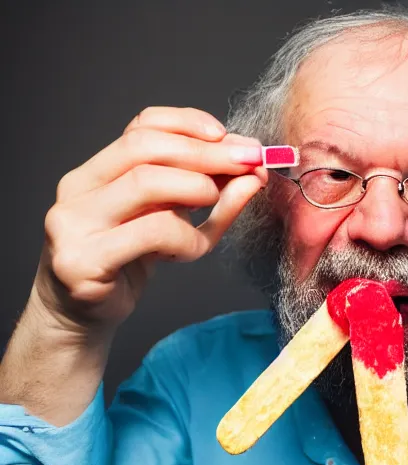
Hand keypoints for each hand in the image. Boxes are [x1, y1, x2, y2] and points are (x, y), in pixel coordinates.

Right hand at [32, 106, 266, 334]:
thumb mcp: (171, 221)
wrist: (83, 318)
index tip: (226, 134)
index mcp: (95, 173)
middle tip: (248, 161)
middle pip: (144, 148)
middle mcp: (76, 191)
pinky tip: (193, 248)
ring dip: (197, 187)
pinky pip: (152, 233)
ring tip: (216, 200)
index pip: (141, 126)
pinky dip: (186, 236)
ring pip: (146, 183)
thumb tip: (252, 172)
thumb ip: (208, 195)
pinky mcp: (82, 261)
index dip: (187, 122)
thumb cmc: (129, 264)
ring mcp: (73, 224)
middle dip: (206, 152)